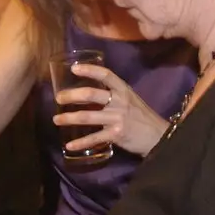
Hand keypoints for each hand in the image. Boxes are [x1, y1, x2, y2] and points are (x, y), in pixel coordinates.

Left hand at [54, 63, 168, 155]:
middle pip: (91, 94)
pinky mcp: (116, 135)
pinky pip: (94, 138)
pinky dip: (80, 142)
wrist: (158, 136)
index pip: (105, 74)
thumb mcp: (130, 99)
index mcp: (123, 90)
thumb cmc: (141, 116)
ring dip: (69, 118)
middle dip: (71, 95)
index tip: (73, 69)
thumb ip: (113, 94)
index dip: (89, 70)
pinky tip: (69, 145)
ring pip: (88, 116)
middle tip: (58, 98)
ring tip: (57, 120)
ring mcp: (117, 119)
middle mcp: (119, 102)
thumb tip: (88, 92)